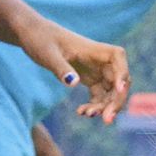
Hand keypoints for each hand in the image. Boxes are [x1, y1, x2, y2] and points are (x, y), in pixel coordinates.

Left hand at [14, 16, 130, 123]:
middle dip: (116, 101)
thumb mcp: (48, 54)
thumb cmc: (40, 40)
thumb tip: (74, 83)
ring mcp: (97, 71)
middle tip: (107, 120)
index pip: (118, 57)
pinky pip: (100, 95)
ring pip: (111, 92)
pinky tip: (80, 112)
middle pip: (120, 81)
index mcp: (95, 49)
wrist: (33, 35)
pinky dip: (94, 105)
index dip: (122, 73)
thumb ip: (61, 68)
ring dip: (104, 107)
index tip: (118, 89)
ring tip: (86, 115)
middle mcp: (101, 61)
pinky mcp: (90, 79)